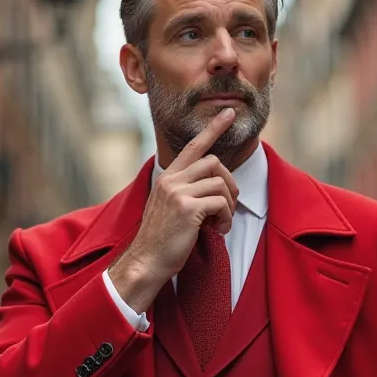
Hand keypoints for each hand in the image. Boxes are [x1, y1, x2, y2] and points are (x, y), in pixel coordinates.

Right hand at [108, 108, 238, 313]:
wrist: (146, 263)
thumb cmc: (161, 242)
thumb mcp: (170, 210)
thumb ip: (186, 193)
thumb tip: (215, 186)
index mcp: (167, 178)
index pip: (193, 146)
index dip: (213, 128)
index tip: (229, 113)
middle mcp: (171, 180)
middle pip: (214, 162)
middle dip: (230, 183)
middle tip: (228, 206)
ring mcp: (178, 193)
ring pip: (221, 182)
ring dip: (229, 205)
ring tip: (221, 223)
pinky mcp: (187, 208)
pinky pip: (221, 203)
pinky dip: (227, 218)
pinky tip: (218, 230)